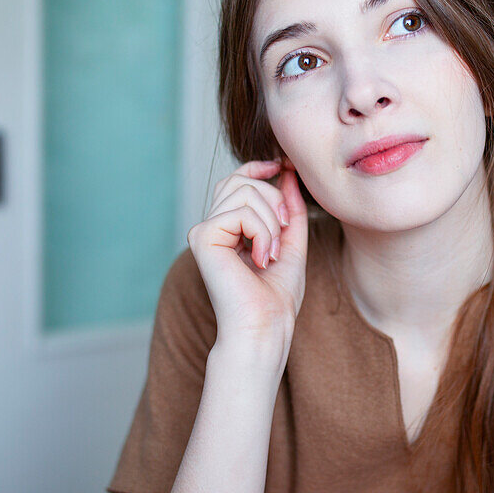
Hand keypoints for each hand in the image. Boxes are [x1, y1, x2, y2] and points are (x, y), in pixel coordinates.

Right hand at [187, 159, 308, 354]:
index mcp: (227, 228)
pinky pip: (240, 211)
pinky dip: (262, 232)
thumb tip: (286, 172)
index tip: (283, 166)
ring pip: (243, 191)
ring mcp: (203, 231)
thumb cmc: (276, 296)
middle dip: (274, 200)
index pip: (236, 181)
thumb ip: (289, 209)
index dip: (258, 167)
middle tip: (284, 233)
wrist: (265, 326)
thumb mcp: (291, 242)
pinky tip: (262, 258)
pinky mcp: (202, 237)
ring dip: (271, 221)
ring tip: (271, 253)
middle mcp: (210, 227)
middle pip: (241, 181)